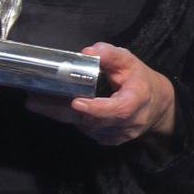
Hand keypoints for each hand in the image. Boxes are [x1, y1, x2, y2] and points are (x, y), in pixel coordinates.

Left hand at [26, 43, 174, 144]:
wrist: (157, 105)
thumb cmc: (140, 80)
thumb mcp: (130, 61)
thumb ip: (110, 55)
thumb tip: (88, 52)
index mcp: (136, 101)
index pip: (117, 110)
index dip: (96, 109)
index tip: (76, 102)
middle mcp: (128, 123)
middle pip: (92, 121)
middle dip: (62, 111)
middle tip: (35, 101)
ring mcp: (118, 135)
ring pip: (85, 127)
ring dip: (61, 115)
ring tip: (37, 102)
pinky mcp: (109, 140)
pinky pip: (86, 131)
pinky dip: (70, 119)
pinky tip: (53, 108)